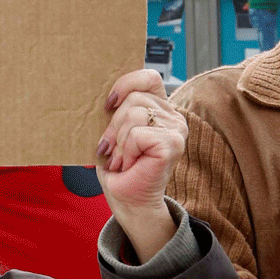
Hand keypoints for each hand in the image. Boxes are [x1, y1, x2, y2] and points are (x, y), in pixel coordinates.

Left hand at [96, 70, 186, 261]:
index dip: (126, 85)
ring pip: (133, 115)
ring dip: (119, 142)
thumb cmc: (120, 167)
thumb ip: (117, 109)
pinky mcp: (173, 144)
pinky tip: (131, 165)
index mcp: (161, 109)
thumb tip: (103, 95)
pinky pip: (137, 134)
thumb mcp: (114, 131)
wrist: (128, 200)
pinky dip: (127, 151)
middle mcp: (174, 117)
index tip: (108, 104)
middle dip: (113, 126)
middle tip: (112, 150)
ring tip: (122, 159)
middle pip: (134, 99)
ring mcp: (176, 130)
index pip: (148, 78)